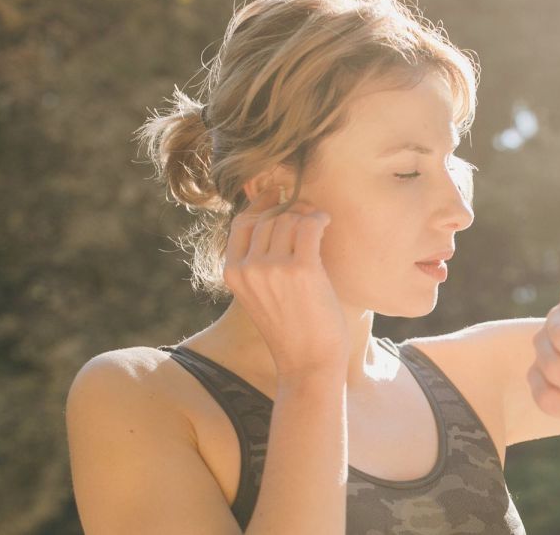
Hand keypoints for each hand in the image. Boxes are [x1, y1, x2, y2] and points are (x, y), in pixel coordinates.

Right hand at [222, 187, 348, 379]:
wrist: (309, 363)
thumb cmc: (292, 329)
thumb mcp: (260, 294)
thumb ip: (259, 261)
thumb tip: (275, 215)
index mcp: (233, 273)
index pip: (242, 222)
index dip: (261, 203)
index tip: (278, 195)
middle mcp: (248, 268)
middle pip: (269, 218)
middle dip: (290, 210)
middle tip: (308, 213)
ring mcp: (273, 268)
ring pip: (289, 219)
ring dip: (307, 215)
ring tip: (319, 223)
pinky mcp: (301, 269)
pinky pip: (309, 226)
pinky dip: (319, 219)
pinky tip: (326, 223)